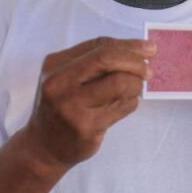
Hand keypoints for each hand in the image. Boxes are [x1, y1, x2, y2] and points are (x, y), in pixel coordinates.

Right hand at [21, 38, 153, 168]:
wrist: (43, 147)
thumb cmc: (61, 108)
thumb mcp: (67, 79)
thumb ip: (95, 63)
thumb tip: (140, 51)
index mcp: (55, 64)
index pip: (99, 45)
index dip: (129, 45)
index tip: (149, 48)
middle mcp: (60, 82)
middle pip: (107, 59)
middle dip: (135, 62)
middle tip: (148, 70)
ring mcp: (72, 106)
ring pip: (119, 83)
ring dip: (136, 85)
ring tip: (134, 90)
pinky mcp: (86, 126)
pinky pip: (122, 107)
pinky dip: (132, 103)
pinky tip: (125, 105)